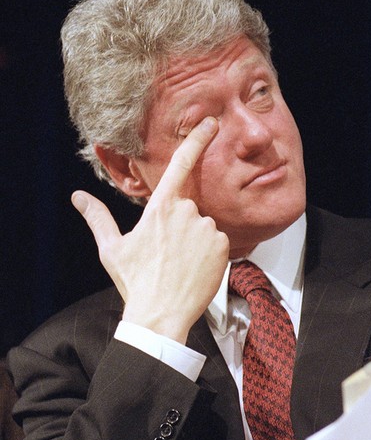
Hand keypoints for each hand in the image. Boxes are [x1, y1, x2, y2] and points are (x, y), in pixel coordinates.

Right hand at [72, 117, 229, 343]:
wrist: (160, 316)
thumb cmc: (136, 282)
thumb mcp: (112, 249)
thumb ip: (98, 217)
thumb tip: (78, 197)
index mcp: (159, 208)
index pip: (181, 164)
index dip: (197, 139)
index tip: (211, 123)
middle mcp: (186, 212)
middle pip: (187, 209)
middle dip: (179, 227)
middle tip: (167, 255)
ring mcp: (206, 229)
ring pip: (202, 227)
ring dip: (194, 241)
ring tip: (180, 266)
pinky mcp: (222, 246)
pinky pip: (216, 242)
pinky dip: (208, 253)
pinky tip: (194, 270)